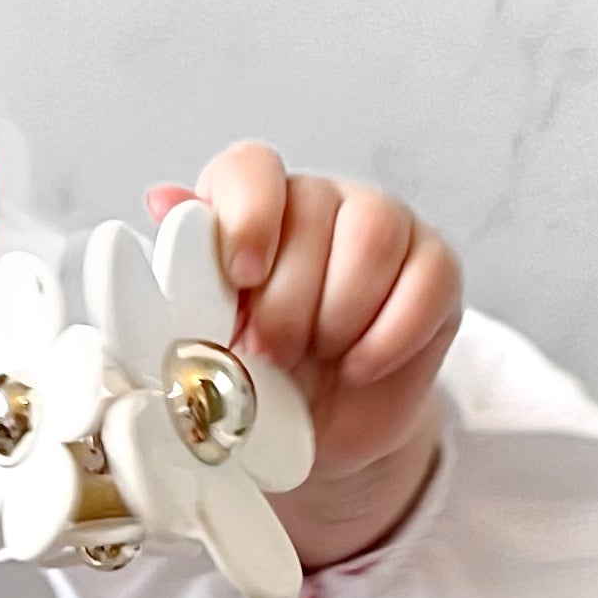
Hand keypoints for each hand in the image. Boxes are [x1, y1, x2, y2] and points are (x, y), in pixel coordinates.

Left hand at [159, 149, 460, 570]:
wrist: (322, 430)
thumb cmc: (260, 377)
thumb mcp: (210, 339)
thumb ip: (189, 273)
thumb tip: (162, 201)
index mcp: (252, 207)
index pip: (251, 168)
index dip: (247, 216)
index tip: (241, 276)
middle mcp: (319, 201)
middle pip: (313, 210)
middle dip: (287, 301)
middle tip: (271, 355)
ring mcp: (385, 226)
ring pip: (372, 237)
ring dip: (338, 314)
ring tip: (318, 358)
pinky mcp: (435, 268)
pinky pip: (426, 282)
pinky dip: (388, 337)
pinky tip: (360, 366)